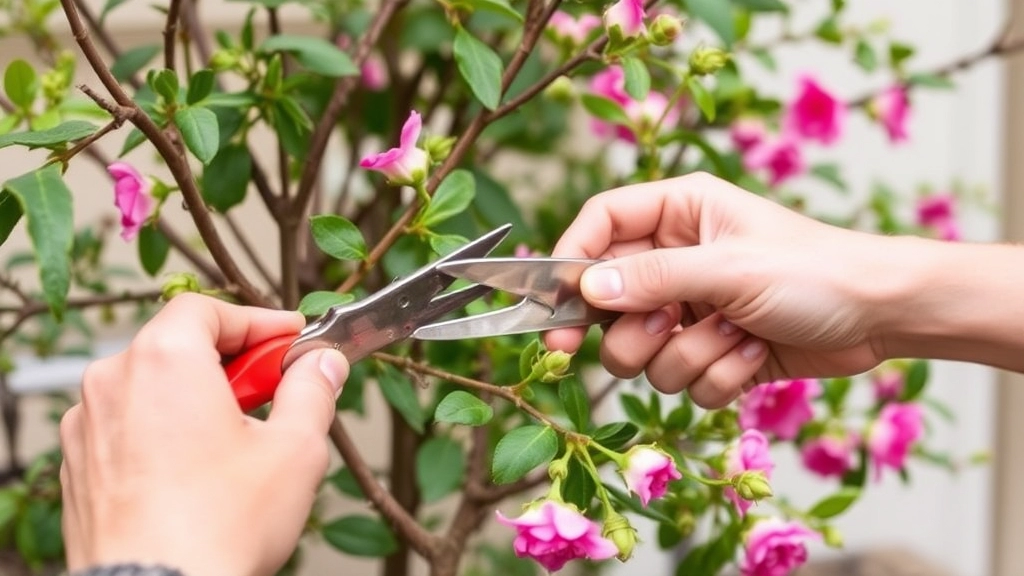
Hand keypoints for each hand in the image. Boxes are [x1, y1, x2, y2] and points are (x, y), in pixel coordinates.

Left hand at [60, 293, 348, 575]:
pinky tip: (197, 467)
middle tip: (274, 388)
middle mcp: (114, 382)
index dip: (257, 320)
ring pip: (150, 386)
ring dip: (196, 396)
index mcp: (164, 360)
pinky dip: (162, 429)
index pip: (208, 308)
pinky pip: (126, 426)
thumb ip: (312, 391)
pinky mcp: (78, 466)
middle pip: (178, 344)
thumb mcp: (294, 449)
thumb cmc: (217, 527)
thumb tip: (322, 366)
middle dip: (232, 360)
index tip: (290, 339)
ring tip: (237, 436)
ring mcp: (88, 426)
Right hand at [544, 172, 909, 407]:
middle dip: (636, 330)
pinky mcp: (711, 353)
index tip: (557, 306)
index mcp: (677, 214)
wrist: (883, 316)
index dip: (572, 262)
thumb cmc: (816, 271)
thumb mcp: (729, 267)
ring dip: (688, 355)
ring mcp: (691, 310)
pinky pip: (682, 381)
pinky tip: (756, 351)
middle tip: (663, 329)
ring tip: (736, 333)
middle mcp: (675, 259)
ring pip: (641, 355)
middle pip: (607, 305)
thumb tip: (587, 289)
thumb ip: (652, 278)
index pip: (598, 224)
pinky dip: (719, 375)